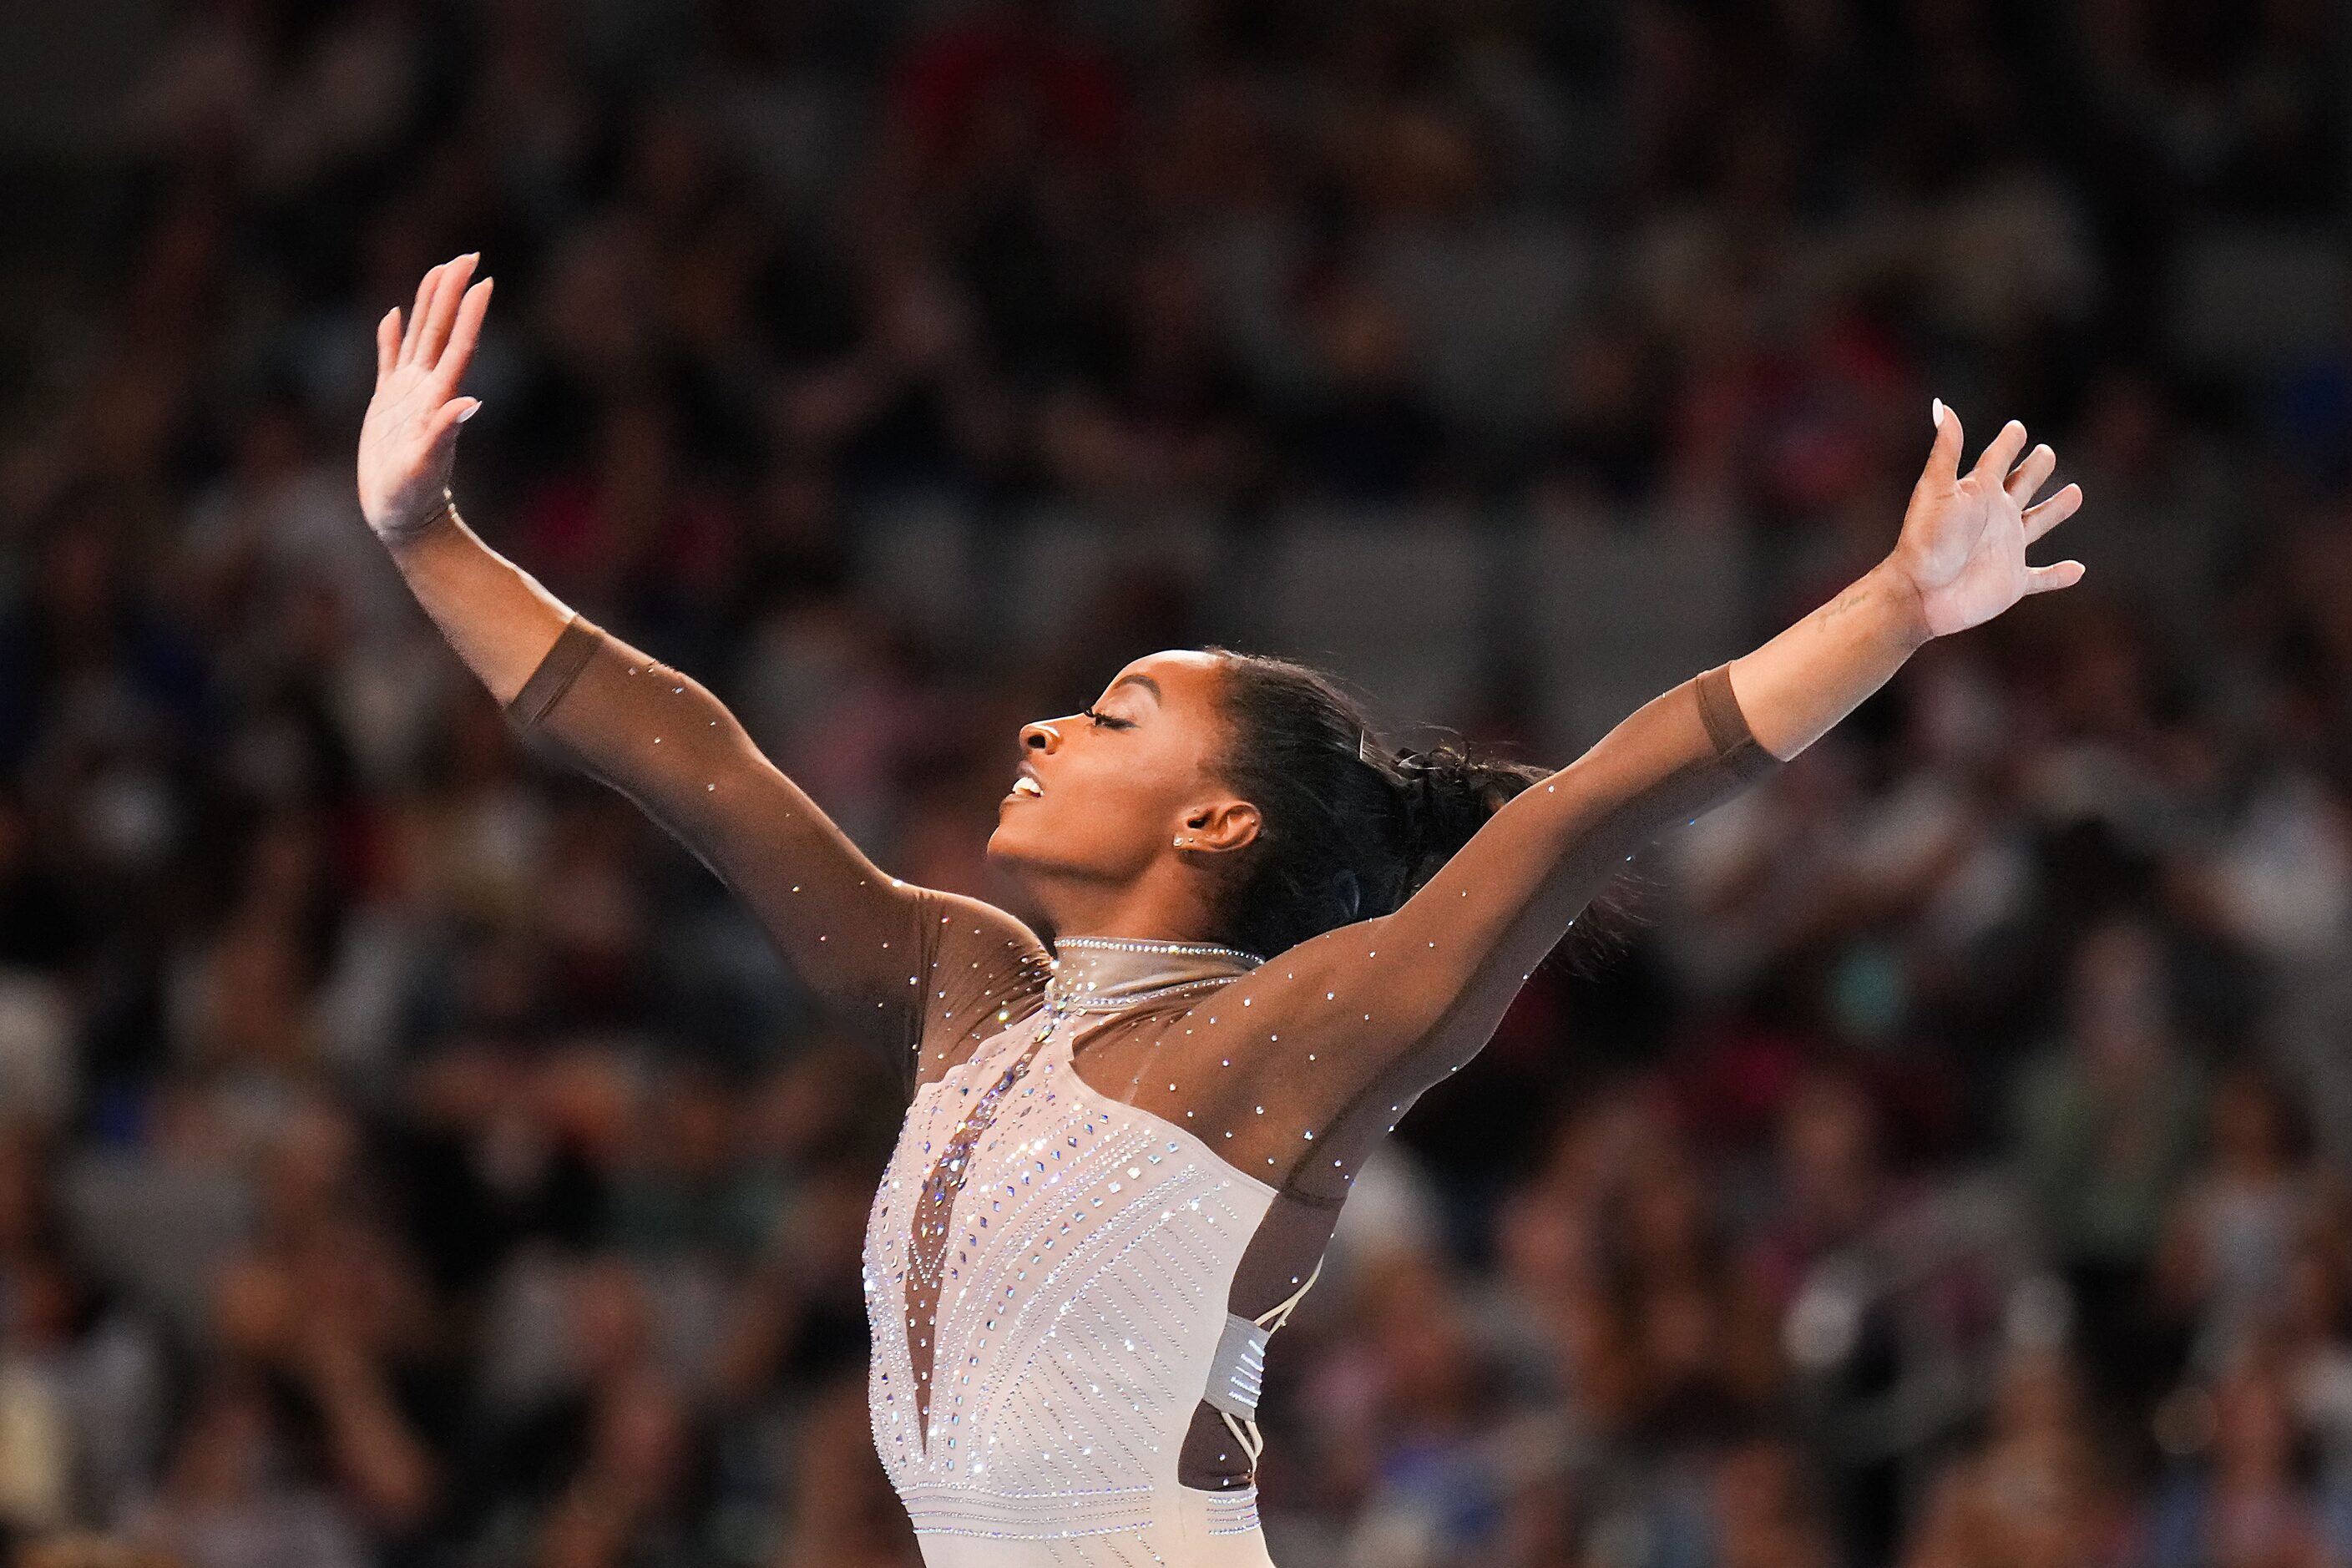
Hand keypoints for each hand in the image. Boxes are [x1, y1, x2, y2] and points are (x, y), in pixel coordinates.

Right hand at [357, 254, 492, 544]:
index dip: (470, 313)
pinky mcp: (387, 404)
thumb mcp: (425, 467)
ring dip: (429, 304)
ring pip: (419, 337)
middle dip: (453, 293)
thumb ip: (443, 433)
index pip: (458, 346)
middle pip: (441, 330)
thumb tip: (468, 402)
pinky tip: (394, 314)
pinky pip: (389, 360)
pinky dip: (391, 336)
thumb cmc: (411, 498)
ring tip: (439, 270)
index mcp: (436, 398)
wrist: (401, 516)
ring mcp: (407, 394)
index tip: (484, 280)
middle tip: (468, 255)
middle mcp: (426, 389)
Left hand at [1883, 401, 2084, 639]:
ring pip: (2038, 524)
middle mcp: (1994, 518)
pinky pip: (2042, 578)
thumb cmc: (1925, 540)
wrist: (1919, 593)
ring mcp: (2006, 550)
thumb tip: (1941, 404)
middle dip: (2035, 469)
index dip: (2007, 442)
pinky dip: (2059, 576)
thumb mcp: (1937, 488)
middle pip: (2021, 486)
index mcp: (1978, 493)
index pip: (1996, 460)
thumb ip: (1947, 448)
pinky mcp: (2012, 582)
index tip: (2017, 427)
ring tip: (2075, 492)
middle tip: (2046, 452)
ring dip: (2056, 510)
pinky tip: (2078, 570)